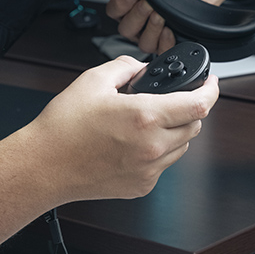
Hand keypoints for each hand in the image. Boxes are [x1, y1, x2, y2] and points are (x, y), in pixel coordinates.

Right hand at [27, 55, 218, 201]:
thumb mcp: (94, 80)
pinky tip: (134, 141)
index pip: (198, 105)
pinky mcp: (140, 187)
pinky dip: (159, 150)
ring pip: (182, 147)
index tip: (210, 83)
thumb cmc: (64, 127)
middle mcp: (152, 147)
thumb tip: (141, 67)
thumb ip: (125, 67)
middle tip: (172, 98)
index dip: (210, 90)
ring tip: (147, 120)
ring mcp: (148, 170)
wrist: (44, 166)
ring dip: (175, 130)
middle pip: (195, 126)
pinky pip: (163, 165)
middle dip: (190, 109)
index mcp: (144, 117)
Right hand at [106, 0, 213, 54]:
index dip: (121, 3)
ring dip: (152, 27)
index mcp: (127, 9)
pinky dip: (165, 41)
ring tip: (161, 14)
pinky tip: (170, 30)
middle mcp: (135, 25)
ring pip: (142, 41)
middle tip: (149, 3)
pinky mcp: (164, 45)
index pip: (113, 10)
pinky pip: (160, 50)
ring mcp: (149, 37)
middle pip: (126, 28)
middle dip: (138, 15)